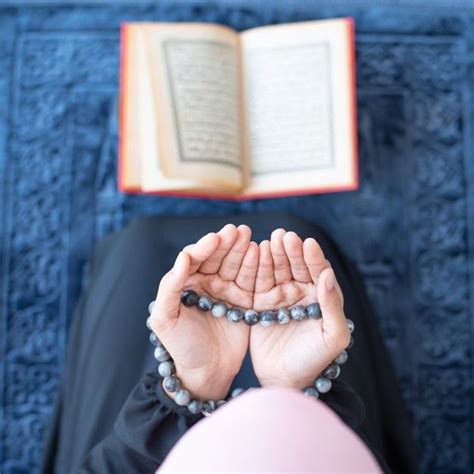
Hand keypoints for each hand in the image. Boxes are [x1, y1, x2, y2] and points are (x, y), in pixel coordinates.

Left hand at [149, 224, 257, 400]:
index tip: (216, 238)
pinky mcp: (245, 301)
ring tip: (250, 238)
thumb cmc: (181, 347)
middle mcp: (206, 283)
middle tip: (238, 231)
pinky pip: (251, 281)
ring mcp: (227, 291)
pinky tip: (261, 253)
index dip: (205, 247)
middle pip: (217, 257)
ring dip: (242, 250)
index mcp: (185, 283)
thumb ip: (170, 287)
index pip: (194, 259)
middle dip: (227, 243)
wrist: (206, 374)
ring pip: (235, 265)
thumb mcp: (166, 319)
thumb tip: (182, 257)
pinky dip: (256, 267)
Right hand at [250, 229, 349, 389]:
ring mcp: (279, 296)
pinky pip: (258, 282)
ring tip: (270, 241)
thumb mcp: (333, 336)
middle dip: (291, 251)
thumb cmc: (315, 360)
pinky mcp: (260, 303)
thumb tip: (328, 276)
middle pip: (296, 266)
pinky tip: (254, 253)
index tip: (307, 244)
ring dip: (274, 254)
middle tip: (284, 236)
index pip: (319, 272)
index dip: (313, 258)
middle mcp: (301, 292)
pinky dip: (256, 267)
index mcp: (321, 297)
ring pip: (276, 269)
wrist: (285, 381)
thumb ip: (332, 306)